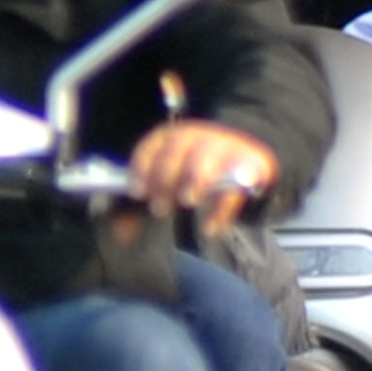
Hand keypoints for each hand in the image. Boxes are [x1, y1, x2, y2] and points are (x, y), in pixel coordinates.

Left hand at [126, 120, 276, 233]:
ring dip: (195, 179)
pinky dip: (221, 210)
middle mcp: (197, 137)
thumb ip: (147, 202)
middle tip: (160, 208)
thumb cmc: (197, 169)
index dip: (142, 168)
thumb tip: (121, 235)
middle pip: (178, 150)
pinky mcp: (250, 166)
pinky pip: (235, 187)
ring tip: (187, 201)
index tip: (137, 192)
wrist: (247, 155)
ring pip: (207, 159)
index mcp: (172, 136)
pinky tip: (209, 229)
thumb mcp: (171, 178)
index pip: (153, 145)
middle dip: (166, 177)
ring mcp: (225, 148)